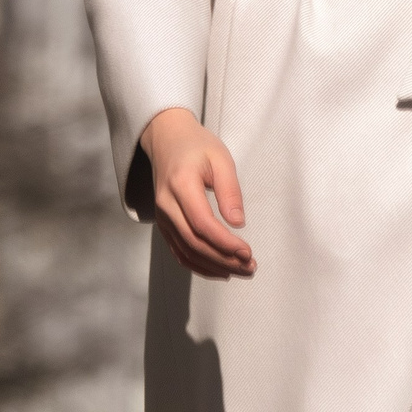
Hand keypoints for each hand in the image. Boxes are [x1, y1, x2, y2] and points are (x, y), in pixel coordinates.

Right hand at [140, 107, 255, 279]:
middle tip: (250, 267)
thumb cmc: (197, 146)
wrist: (166, 140)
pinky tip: (220, 270)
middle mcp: (166, 205)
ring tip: (241, 271)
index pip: (202, 223)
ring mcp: (162, 217)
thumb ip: (230, 190)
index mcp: (181, 184)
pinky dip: (199, 265)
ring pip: (186, 252)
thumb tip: (238, 223)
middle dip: (223, 259)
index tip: (247, 252)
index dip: (224, 242)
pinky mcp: (164, 224)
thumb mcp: (220, 158)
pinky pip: (179, 251)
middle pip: (194, 242)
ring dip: (214, 266)